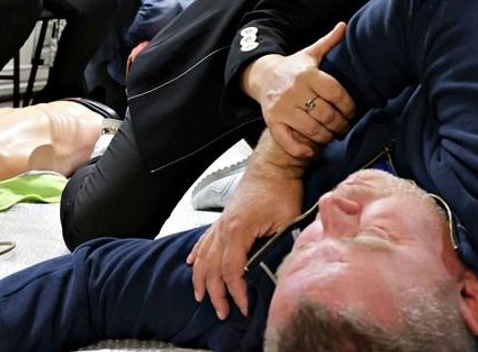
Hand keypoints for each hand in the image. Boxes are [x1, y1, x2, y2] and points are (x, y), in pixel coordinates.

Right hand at [186, 159, 302, 318]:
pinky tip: (191, 264)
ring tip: (201, 297)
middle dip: (216, 294)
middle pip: (213, 269)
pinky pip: (203, 240)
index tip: (243, 308)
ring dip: (201, 279)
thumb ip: (277, 246)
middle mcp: (224, 229)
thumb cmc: (281, 189)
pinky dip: (196, 255)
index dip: (236, 293)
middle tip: (222, 313)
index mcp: (238, 231)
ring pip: (203, 257)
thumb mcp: (286, 221)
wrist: (273, 165)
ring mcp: (220, 223)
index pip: (232, 272)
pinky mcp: (223, 218)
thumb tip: (274, 269)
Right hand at [242, 23, 354, 158]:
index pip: (337, 94)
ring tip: (331, 135)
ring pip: (313, 130)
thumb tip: (344, 25)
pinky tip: (311, 150)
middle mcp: (295, 91)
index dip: (349, 107)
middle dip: (340, 125)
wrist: (261, 76)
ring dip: (326, 137)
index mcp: (308, 74)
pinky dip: (302, 150)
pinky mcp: (272, 122)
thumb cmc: (292, 67)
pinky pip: (289, 142)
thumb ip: (328, 42)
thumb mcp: (310, 53)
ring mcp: (282, 108)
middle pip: (327, 115)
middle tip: (343, 127)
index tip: (351, 112)